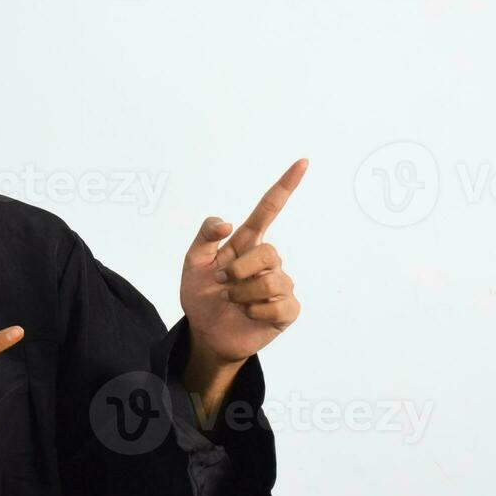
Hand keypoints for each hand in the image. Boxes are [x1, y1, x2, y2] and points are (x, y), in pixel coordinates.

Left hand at [180, 159, 306, 366]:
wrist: (205, 333)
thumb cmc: (202, 295)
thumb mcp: (193, 262)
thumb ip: (205, 236)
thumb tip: (227, 222)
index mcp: (246, 244)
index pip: (269, 209)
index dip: (285, 186)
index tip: (302, 163)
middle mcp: (266, 261)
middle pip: (269, 252)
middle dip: (241, 270)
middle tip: (224, 284)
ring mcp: (280, 285)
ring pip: (271, 282)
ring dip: (243, 294)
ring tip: (234, 301)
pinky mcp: (286, 310)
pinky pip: (278, 305)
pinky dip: (255, 311)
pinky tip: (248, 314)